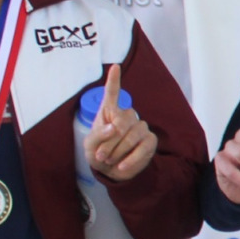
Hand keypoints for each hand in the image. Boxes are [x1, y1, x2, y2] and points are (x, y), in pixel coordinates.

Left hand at [83, 63, 157, 183]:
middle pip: (122, 121)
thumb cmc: (99, 154)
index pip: (112, 94)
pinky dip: (131, 159)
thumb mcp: (90, 147)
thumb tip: (114, 128)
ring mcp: (140, 127)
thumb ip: (98, 136)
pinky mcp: (150, 140)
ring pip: (132, 135)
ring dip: (118, 151)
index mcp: (109, 112)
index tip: (115, 67)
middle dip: (110, 141)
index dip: (113, 80)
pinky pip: (143, 147)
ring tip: (111, 161)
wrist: (113, 172)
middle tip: (102, 156)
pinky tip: (122, 166)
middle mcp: (126, 116)